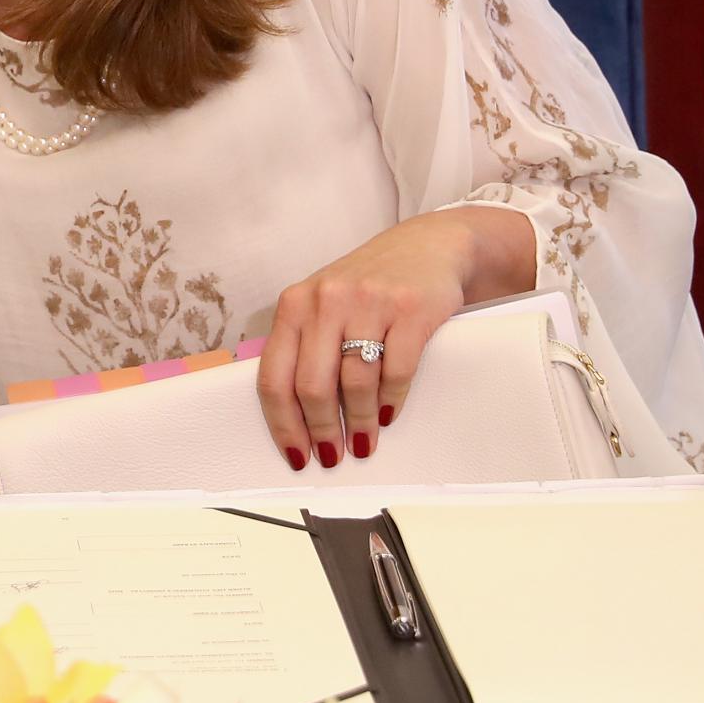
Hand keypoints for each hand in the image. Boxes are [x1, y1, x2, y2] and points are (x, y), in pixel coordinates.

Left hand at [255, 207, 532, 469]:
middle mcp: (325, 301)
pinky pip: (396, 369)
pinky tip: (386, 417)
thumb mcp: (323, 304)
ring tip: (363, 444)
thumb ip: (304, 345)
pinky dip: (390, 401)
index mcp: (294, 305)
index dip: (283, 424)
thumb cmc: (368, 286)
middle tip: (332, 456)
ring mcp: (368, 302)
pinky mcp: (411, 309)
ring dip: (358, 423)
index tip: (297, 455)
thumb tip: (293, 415)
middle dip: (321, 430)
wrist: (429, 246)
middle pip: (311, 386)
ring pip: (354, 382)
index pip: (274, 377)